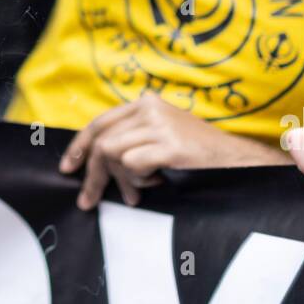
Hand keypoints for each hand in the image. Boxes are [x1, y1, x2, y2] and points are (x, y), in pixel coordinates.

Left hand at [58, 92, 285, 209]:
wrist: (235, 161)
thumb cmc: (197, 155)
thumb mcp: (161, 136)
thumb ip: (132, 140)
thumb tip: (94, 163)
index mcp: (146, 103)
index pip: (100, 122)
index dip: (79, 147)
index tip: (68, 168)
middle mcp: (150, 108)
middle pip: (102, 141)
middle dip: (93, 174)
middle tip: (89, 199)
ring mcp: (160, 125)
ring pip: (113, 153)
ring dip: (121, 180)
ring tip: (139, 192)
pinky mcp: (169, 145)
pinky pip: (132, 165)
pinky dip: (138, 180)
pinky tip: (157, 182)